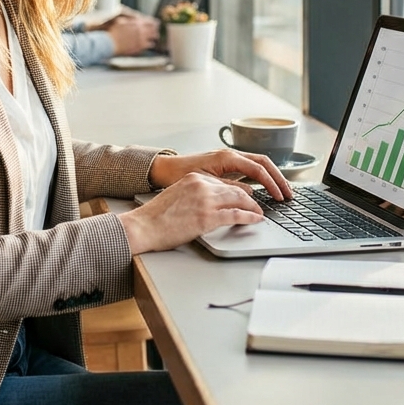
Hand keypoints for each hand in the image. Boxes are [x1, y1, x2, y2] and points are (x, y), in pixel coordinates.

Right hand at [105, 15, 158, 55]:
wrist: (108, 43)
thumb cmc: (112, 32)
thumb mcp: (120, 21)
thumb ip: (130, 19)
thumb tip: (136, 17)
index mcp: (136, 22)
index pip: (150, 21)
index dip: (153, 22)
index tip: (156, 23)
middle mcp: (141, 30)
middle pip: (153, 30)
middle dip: (155, 30)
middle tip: (156, 31)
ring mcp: (141, 39)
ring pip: (153, 38)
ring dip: (153, 37)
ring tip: (154, 38)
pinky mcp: (140, 48)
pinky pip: (149, 45)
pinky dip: (149, 44)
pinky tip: (148, 44)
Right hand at [119, 172, 264, 253]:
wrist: (143, 226)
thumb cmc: (156, 216)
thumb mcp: (177, 196)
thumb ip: (194, 194)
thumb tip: (210, 203)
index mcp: (193, 178)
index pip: (223, 182)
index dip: (237, 191)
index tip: (245, 197)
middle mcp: (201, 185)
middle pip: (234, 189)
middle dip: (249, 198)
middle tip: (258, 205)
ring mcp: (205, 201)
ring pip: (239, 200)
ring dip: (253, 207)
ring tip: (259, 213)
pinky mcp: (207, 218)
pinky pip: (236, 215)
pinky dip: (250, 217)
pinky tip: (256, 219)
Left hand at [149, 149, 291, 201]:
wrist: (164, 168)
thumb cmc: (180, 174)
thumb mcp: (205, 182)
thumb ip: (228, 187)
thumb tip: (250, 194)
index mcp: (226, 157)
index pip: (257, 168)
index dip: (272, 183)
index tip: (281, 197)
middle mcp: (229, 154)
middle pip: (263, 162)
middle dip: (279, 178)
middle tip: (290, 195)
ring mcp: (229, 158)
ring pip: (258, 164)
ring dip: (272, 177)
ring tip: (283, 192)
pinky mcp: (226, 165)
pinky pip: (250, 168)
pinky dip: (262, 177)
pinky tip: (267, 189)